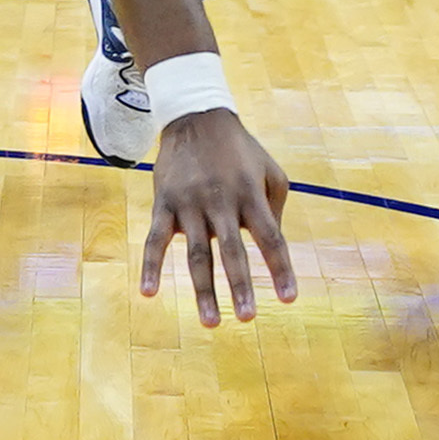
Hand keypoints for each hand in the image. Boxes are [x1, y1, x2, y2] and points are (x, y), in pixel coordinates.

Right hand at [141, 110, 297, 326]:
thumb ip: (276, 207)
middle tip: (247, 319)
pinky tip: (148, 293)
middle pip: (232, 250)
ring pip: (196, 253)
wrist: (195, 116)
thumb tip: (273, 247)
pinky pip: (155, 239)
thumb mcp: (270, 169)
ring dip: (203, 290)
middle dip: (240, 285)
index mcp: (251, 193)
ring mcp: (190, 202)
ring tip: (211, 323)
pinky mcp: (164, 202)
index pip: (271, 237)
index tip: (289, 299)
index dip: (280, 268)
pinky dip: (151, 266)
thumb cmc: (240, 150)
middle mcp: (222, 200)